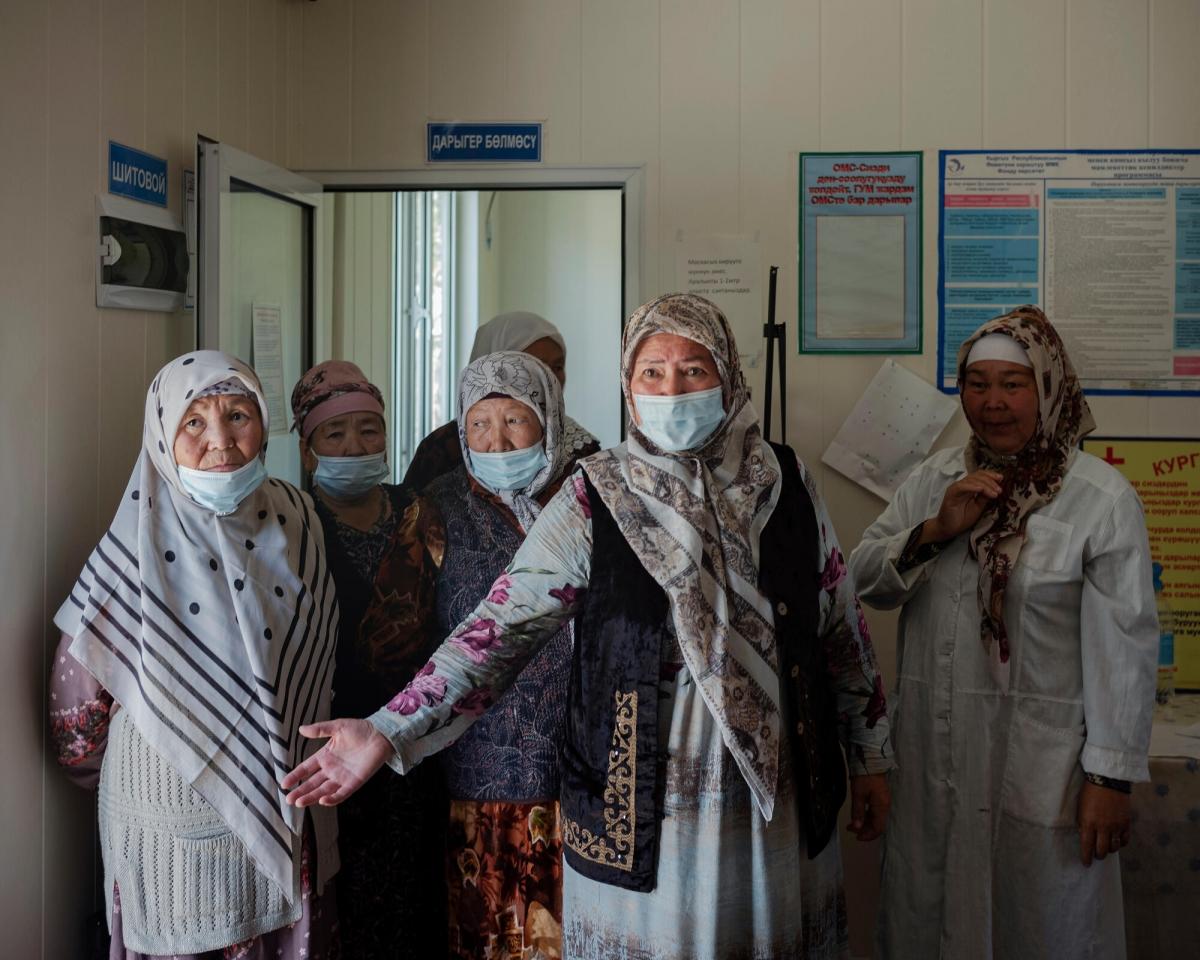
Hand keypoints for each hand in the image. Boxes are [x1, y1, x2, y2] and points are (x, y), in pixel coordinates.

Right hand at [280, 718, 395, 807]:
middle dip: (301, 791)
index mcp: (326, 756)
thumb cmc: (360, 729)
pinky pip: (342, 793)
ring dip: (312, 797)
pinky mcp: (355, 782)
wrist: (381, 733)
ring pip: (324, 790)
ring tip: (300, 802)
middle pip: (313, 783)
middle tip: (288, 799)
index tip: (284, 784)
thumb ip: (320, 729)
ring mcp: (343, 776)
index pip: (306, 768)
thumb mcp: (338, 726)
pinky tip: (323, 801)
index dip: (295, 776)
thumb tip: (301, 729)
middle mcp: (332, 769)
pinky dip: (333, 798)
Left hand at [847, 773, 890, 840]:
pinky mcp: (880, 796)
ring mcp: (883, 801)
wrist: (870, 760)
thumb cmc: (864, 777)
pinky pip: (875, 811)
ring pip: (875, 818)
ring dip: (864, 823)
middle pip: (877, 824)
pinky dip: (866, 815)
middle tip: (851, 830)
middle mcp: (885, 806)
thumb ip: (857, 812)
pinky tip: (858, 814)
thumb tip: (856, 827)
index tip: (857, 837)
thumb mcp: (858, 795)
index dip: (868, 835)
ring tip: (851, 824)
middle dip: (864, 829)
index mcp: (881, 807)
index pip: (878, 828)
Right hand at [921, 470, 1004, 543]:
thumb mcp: (978, 507)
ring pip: (971, 480)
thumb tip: (995, 488)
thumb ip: (984, 497)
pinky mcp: (951, 494)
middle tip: (999, 490)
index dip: (990, 475)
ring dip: (985, 485)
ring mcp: (956, 489)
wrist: (948, 529)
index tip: (1001, 479)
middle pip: (977, 475)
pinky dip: (972, 487)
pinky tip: (980, 489)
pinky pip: (961, 487)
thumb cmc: (962, 518)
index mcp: (969, 487)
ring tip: (994, 493)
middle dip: (990, 481)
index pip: (979, 475)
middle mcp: (962, 485)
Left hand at [1077, 780, 1131, 865]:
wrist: (1108, 781)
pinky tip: (1117, 842)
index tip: (1086, 863)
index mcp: (1088, 823)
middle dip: (1098, 855)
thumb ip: (1083, 823)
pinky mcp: (1126, 823)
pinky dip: (1121, 843)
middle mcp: (1103, 827)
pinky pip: (1124, 840)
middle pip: (1102, 850)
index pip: (1087, 846)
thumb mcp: (1081, 807)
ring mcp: (1116, 826)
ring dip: (1109, 850)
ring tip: (1106, 848)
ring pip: (1114, 847)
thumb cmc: (1090, 792)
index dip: (1086, 857)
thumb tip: (1085, 836)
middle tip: (1096, 855)